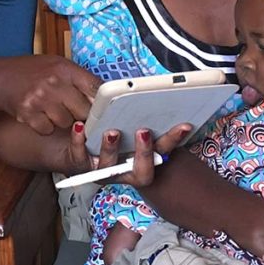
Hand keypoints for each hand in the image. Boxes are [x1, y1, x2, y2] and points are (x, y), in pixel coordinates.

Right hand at [0, 55, 100, 134]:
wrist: (0, 79)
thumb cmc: (32, 72)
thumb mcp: (57, 66)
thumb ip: (78, 79)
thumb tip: (102, 98)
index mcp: (65, 68)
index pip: (95, 87)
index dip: (102, 101)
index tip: (105, 109)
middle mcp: (54, 82)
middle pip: (84, 111)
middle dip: (81, 114)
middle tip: (74, 110)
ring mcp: (40, 98)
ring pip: (67, 123)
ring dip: (62, 121)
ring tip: (51, 109)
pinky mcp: (28, 113)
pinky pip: (48, 129)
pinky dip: (45, 126)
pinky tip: (39, 115)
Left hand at [60, 122, 190, 183]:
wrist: (88, 150)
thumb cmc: (117, 133)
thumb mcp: (131, 122)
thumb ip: (145, 114)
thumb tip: (158, 93)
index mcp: (145, 160)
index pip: (165, 151)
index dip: (175, 138)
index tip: (184, 124)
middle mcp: (127, 171)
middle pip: (143, 171)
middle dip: (145, 152)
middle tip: (144, 131)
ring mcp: (105, 171)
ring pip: (109, 167)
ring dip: (111, 149)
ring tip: (111, 131)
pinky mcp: (82, 166)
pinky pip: (80, 157)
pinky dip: (79, 141)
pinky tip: (79, 126)